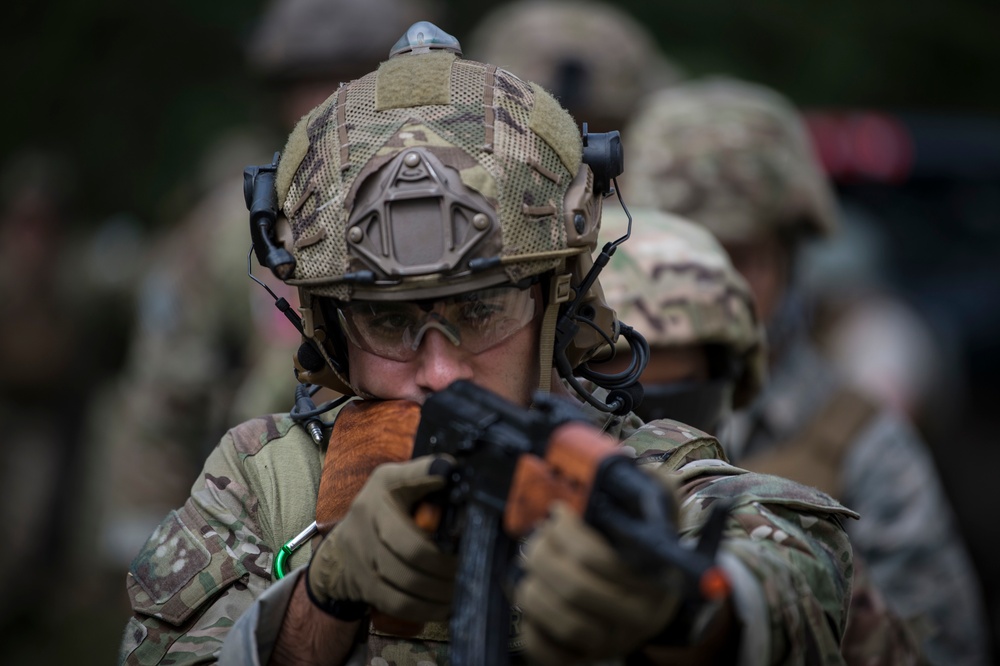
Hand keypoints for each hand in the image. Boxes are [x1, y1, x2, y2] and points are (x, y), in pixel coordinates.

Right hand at [306, 456, 456, 620]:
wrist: (342, 550)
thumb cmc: (386, 513)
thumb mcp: (403, 486)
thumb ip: (429, 481)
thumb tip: (464, 477)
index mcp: (385, 484)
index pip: (408, 477)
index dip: (428, 477)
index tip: (450, 477)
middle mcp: (367, 513)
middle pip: (413, 548)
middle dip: (446, 563)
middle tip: (467, 567)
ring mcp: (361, 551)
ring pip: (407, 580)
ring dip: (441, 589)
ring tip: (460, 588)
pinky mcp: (362, 583)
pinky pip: (399, 603)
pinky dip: (427, 608)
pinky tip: (445, 606)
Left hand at [514, 503, 683, 664]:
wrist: (650, 599)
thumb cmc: (645, 548)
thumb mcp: (660, 514)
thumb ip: (657, 488)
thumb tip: (642, 470)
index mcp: (655, 581)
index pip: (602, 561)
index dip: (569, 532)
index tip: (559, 513)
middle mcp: (637, 618)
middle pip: (574, 588)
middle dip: (544, 553)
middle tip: (539, 535)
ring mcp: (610, 642)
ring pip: (558, 618)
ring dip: (533, 583)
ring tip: (532, 563)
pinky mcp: (583, 659)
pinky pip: (546, 651)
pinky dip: (531, 624)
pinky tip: (536, 596)